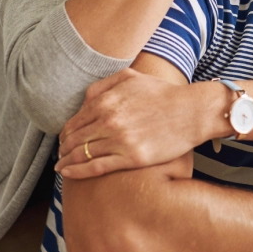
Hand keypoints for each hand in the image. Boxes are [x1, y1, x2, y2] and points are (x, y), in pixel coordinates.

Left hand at [56, 69, 205, 178]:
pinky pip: (96, 167)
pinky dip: (77, 172)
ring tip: (61, 167)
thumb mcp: (130, 77)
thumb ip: (103, 85)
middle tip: (60, 155)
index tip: (63, 139)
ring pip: (82, 154)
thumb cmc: (163, 93)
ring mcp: (119, 140)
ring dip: (67, 161)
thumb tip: (83, 100)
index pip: (74, 121)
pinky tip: (68, 174)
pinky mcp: (132, 158)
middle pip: (74, 139)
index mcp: (106, 101)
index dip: (65, 133)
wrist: (192, 111)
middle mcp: (109, 120)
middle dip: (63, 148)